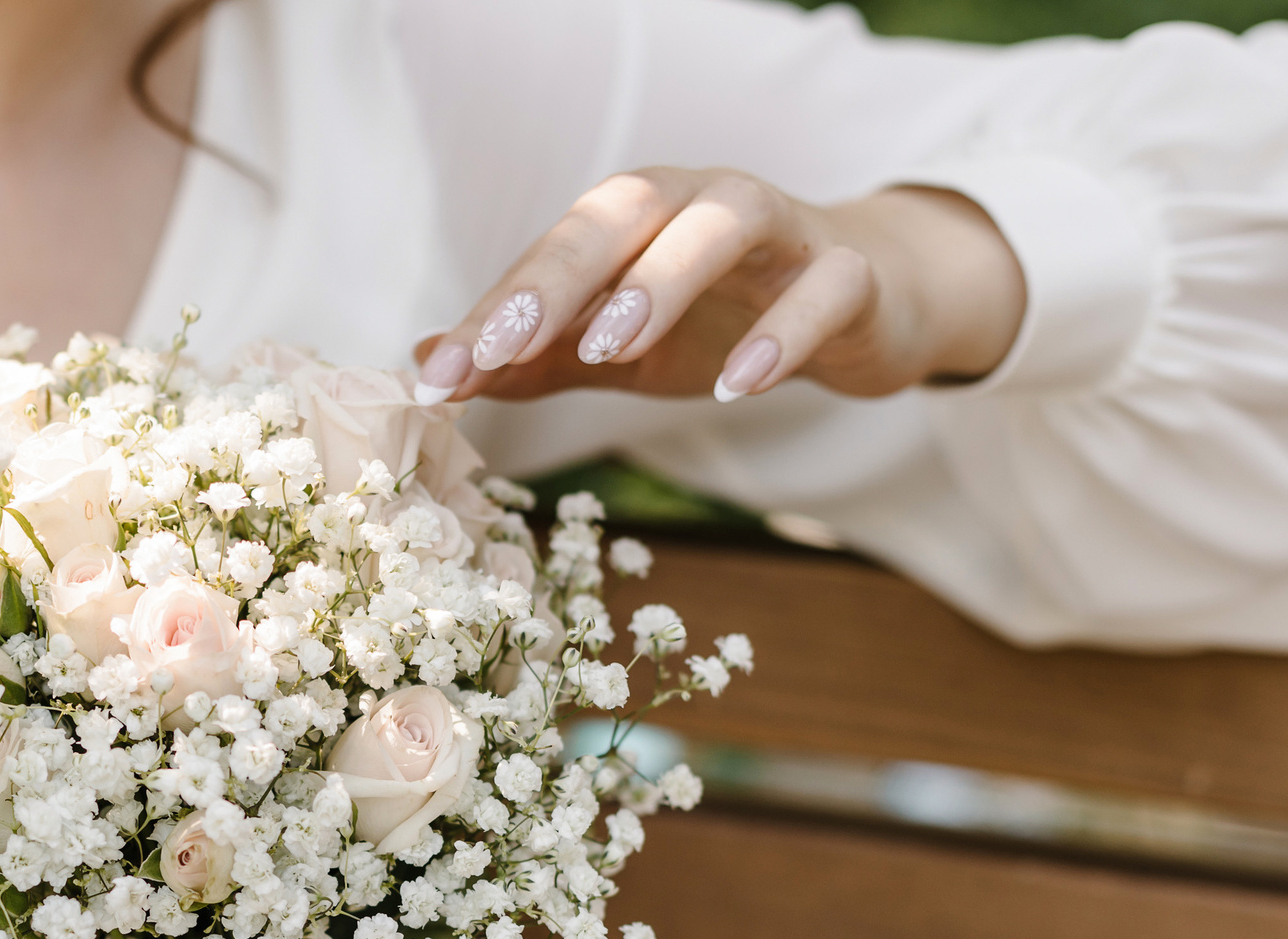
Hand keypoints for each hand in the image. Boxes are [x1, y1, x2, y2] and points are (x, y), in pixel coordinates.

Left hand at [411, 169, 1025, 406]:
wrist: (862, 307)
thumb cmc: (722, 320)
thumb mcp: (615, 349)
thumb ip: (528, 360)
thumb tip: (424, 369)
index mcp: (637, 218)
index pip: (556, 252)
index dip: (496, 310)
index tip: (442, 375)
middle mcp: (702, 202)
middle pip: (625, 212)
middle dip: (560, 276)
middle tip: (506, 345)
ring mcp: (782, 231)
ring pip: (725, 222)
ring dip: (664, 279)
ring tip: (612, 348)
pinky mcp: (850, 275)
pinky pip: (823, 288)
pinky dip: (782, 332)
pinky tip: (740, 387)